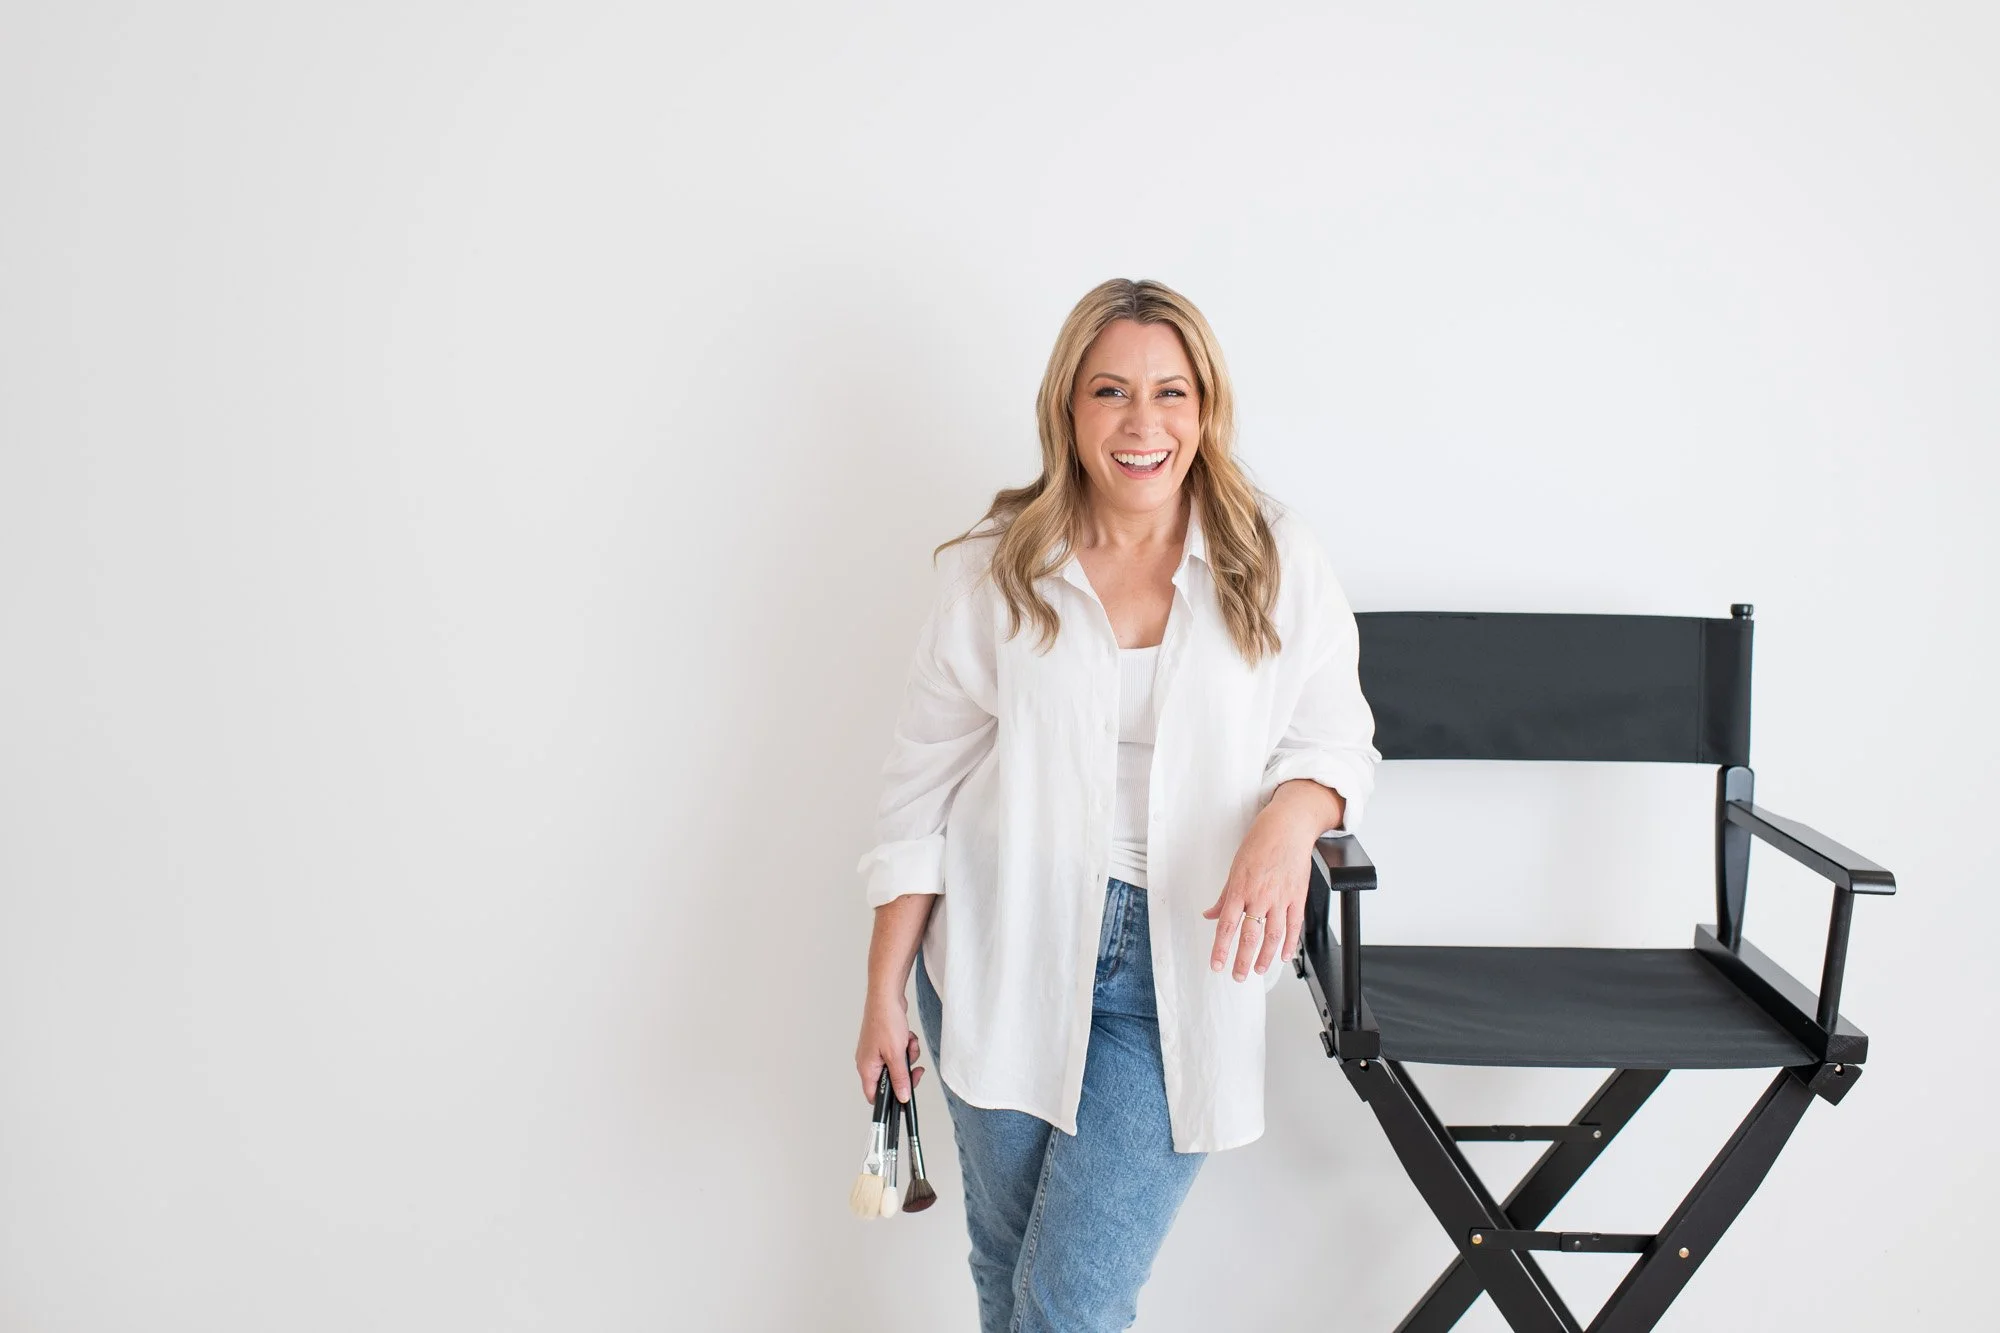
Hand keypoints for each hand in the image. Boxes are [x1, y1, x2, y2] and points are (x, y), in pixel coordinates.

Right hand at [855, 990, 925, 1104]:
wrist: (887, 997)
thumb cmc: (884, 1021)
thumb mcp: (896, 1055)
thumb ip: (900, 1078)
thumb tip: (902, 1096)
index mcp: (867, 1068)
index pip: (874, 1096)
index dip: (889, 1101)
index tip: (904, 1097)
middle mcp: (869, 1062)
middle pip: (889, 1080)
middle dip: (905, 1073)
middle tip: (915, 1070)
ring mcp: (876, 1051)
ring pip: (897, 1065)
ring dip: (908, 1057)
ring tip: (909, 1045)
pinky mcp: (884, 1042)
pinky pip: (899, 1052)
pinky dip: (906, 1046)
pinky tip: (908, 1037)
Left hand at [1201, 792, 1330, 980]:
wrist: (1287, 828)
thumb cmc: (1259, 843)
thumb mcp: (1235, 868)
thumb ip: (1224, 896)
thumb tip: (1210, 914)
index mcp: (1240, 889)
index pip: (1227, 926)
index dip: (1221, 948)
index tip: (1216, 964)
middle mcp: (1260, 896)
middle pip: (1250, 936)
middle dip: (1242, 960)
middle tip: (1237, 976)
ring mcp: (1280, 898)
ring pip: (1273, 936)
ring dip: (1264, 957)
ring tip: (1258, 969)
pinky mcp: (1297, 897)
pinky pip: (1294, 926)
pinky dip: (1290, 944)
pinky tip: (1284, 956)